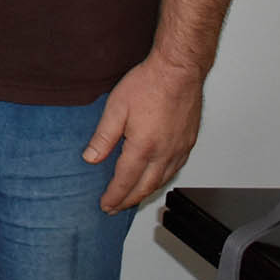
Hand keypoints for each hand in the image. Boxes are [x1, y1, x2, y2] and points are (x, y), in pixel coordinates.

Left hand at [84, 54, 204, 211]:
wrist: (178, 71)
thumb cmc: (148, 84)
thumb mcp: (116, 108)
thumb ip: (103, 137)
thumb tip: (90, 158)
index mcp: (144, 147)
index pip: (126, 180)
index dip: (114, 196)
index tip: (105, 205)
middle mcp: (165, 153)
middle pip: (145, 186)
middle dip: (128, 200)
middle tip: (115, 208)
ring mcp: (180, 149)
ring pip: (162, 181)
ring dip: (145, 193)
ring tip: (132, 198)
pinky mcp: (188, 143)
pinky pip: (174, 170)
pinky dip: (161, 180)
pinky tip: (155, 179)